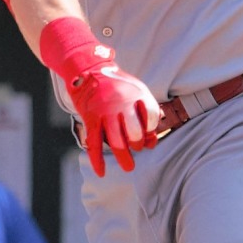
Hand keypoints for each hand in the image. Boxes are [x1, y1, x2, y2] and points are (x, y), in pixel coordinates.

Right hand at [60, 42, 159, 174]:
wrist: (89, 70)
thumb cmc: (117, 84)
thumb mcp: (137, 89)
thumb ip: (147, 110)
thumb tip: (153, 139)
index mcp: (137, 94)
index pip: (152, 117)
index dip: (153, 129)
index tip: (149, 135)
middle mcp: (121, 104)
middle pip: (135, 133)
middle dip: (138, 144)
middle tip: (136, 147)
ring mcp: (105, 113)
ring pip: (117, 142)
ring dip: (124, 157)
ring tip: (129, 166)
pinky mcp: (90, 119)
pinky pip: (94, 143)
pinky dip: (97, 160)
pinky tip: (101, 172)